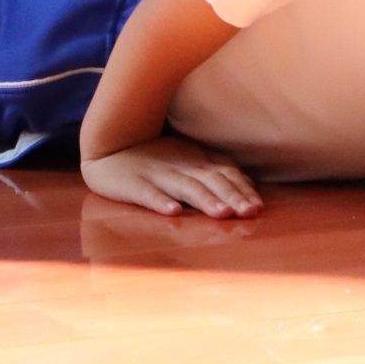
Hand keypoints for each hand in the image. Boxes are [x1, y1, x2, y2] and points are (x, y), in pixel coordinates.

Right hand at [80, 136, 261, 218]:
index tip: (258, 207)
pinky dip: (160, 201)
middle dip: (231, 196)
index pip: (223, 173)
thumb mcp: (187, 161)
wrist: (106, 149)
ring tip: (222, 214)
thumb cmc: (153, 159)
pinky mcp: (131, 184)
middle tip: (250, 212)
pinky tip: (172, 212)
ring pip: (183, 187)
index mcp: (193, 162)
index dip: (241, 189)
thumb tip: (250, 186)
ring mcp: (155, 175)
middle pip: (209, 181)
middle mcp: (178, 167)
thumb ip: (216, 172)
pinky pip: (146, 193)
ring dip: (204, 199)